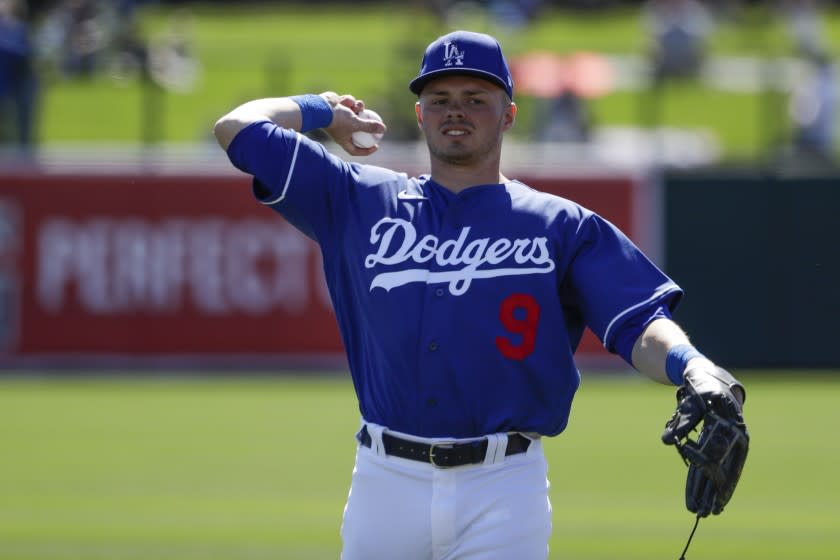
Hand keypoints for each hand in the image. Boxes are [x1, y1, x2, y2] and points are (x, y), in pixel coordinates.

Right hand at [320, 92, 386, 155]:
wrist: (320, 107)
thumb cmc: (337, 119)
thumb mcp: (355, 124)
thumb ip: (369, 127)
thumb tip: (383, 129)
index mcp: (343, 140)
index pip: (355, 150)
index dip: (366, 151)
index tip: (376, 146)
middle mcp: (341, 131)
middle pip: (357, 131)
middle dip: (366, 126)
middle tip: (376, 124)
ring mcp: (339, 119)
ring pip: (356, 113)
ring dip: (359, 108)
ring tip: (358, 106)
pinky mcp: (338, 107)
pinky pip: (349, 104)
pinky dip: (349, 102)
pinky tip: (346, 100)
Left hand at [662, 366, 748, 516]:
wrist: (709, 378)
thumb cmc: (701, 389)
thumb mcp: (692, 403)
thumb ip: (681, 422)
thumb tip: (666, 441)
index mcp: (731, 428)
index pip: (718, 458)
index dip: (707, 477)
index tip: (699, 494)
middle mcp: (735, 439)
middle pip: (722, 471)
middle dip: (710, 493)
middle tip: (700, 513)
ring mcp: (729, 444)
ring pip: (719, 472)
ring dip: (709, 492)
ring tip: (702, 511)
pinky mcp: (721, 447)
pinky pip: (715, 466)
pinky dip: (707, 480)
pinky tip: (705, 496)